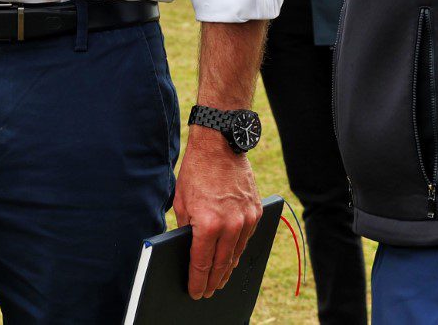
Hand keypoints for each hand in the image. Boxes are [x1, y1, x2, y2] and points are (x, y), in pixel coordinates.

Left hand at [173, 124, 261, 298]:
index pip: (202, 262)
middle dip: (213, 280)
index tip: (195, 292)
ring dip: (228, 268)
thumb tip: (189, 248)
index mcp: (207, 223)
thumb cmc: (196, 171)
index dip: (197, 280)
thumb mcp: (181, 201)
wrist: (220, 145)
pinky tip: (232, 257)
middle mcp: (230, 224)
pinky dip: (238, 249)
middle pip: (222, 263)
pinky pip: (247, 237)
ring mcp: (246, 218)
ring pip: (237, 253)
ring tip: (220, 279)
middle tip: (208, 292)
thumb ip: (186, 228)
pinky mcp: (256, 211)